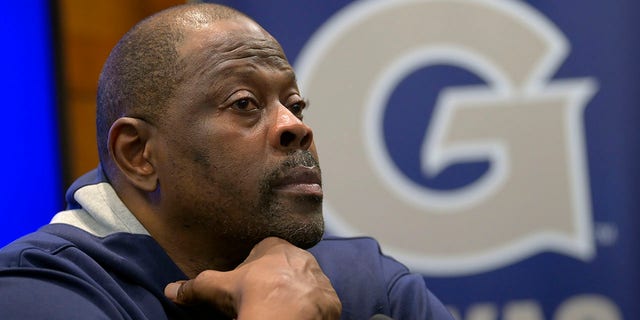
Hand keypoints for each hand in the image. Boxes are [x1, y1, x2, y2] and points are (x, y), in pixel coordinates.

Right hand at [165, 237, 340, 318]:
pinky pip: (321, 302)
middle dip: (277, 279)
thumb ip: (195, 285)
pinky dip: (312, 310)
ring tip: (281, 311)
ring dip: (296, 294)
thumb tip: (170, 289)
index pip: (264, 251)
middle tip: (262, 299)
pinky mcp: (332, 301)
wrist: (284, 319)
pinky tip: (299, 319)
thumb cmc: (251, 295)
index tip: (246, 284)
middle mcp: (303, 258)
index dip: (253, 268)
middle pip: (287, 267)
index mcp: (277, 247)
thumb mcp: (217, 288)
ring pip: (306, 283)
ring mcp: (320, 279)